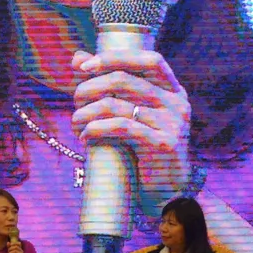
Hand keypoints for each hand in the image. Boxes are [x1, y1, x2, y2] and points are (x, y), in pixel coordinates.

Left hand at [71, 47, 190, 205]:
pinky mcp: (163, 145)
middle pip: (126, 79)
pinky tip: (84, 136)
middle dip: (91, 86)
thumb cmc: (145, 154)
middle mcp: (177, 103)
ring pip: (118, 105)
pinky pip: (121, 127)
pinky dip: (95, 129)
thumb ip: (110, 86)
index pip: (150, 59)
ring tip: (75, 122)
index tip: (85, 67)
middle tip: (75, 100)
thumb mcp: (132, 116)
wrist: (169, 196)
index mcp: (173, 91)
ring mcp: (173, 124)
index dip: (116, 57)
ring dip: (87, 111)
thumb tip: (78, 58)